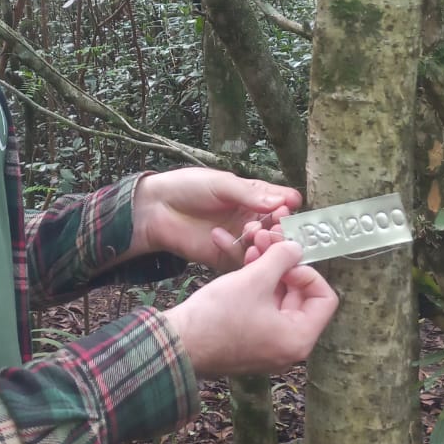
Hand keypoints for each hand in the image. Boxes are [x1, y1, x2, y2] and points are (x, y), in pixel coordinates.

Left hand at [131, 167, 302, 270]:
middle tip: (276, 225)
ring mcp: (239, 240)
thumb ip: (249, 194)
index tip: (287, 208)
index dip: (287, 206)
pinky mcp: (224, 257)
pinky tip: (219, 237)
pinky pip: (239, 260)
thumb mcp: (220, 184)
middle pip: (276, 228)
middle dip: (278, 227)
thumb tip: (280, 202)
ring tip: (252, 232)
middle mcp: (251, 219)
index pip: (281, 203)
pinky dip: (235, 251)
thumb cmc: (188, 187)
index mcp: (254, 197)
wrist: (156, 208)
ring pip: (262, 247)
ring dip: (261, 241)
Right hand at [164, 235, 338, 377]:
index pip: (325, 298)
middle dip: (285, 266)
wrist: (178, 344)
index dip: (308, 271)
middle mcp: (289, 347)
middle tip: (268, 241)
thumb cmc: (219, 316)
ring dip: (270, 271)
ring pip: (280, 300)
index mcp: (299, 338)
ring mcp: (269, 346)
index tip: (286, 256)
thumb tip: (298, 248)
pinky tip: (245, 262)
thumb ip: (282, 258)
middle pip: (302, 298)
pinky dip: (258, 287)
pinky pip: (264, 309)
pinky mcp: (250, 341)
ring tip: (253, 245)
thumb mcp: (254, 279)